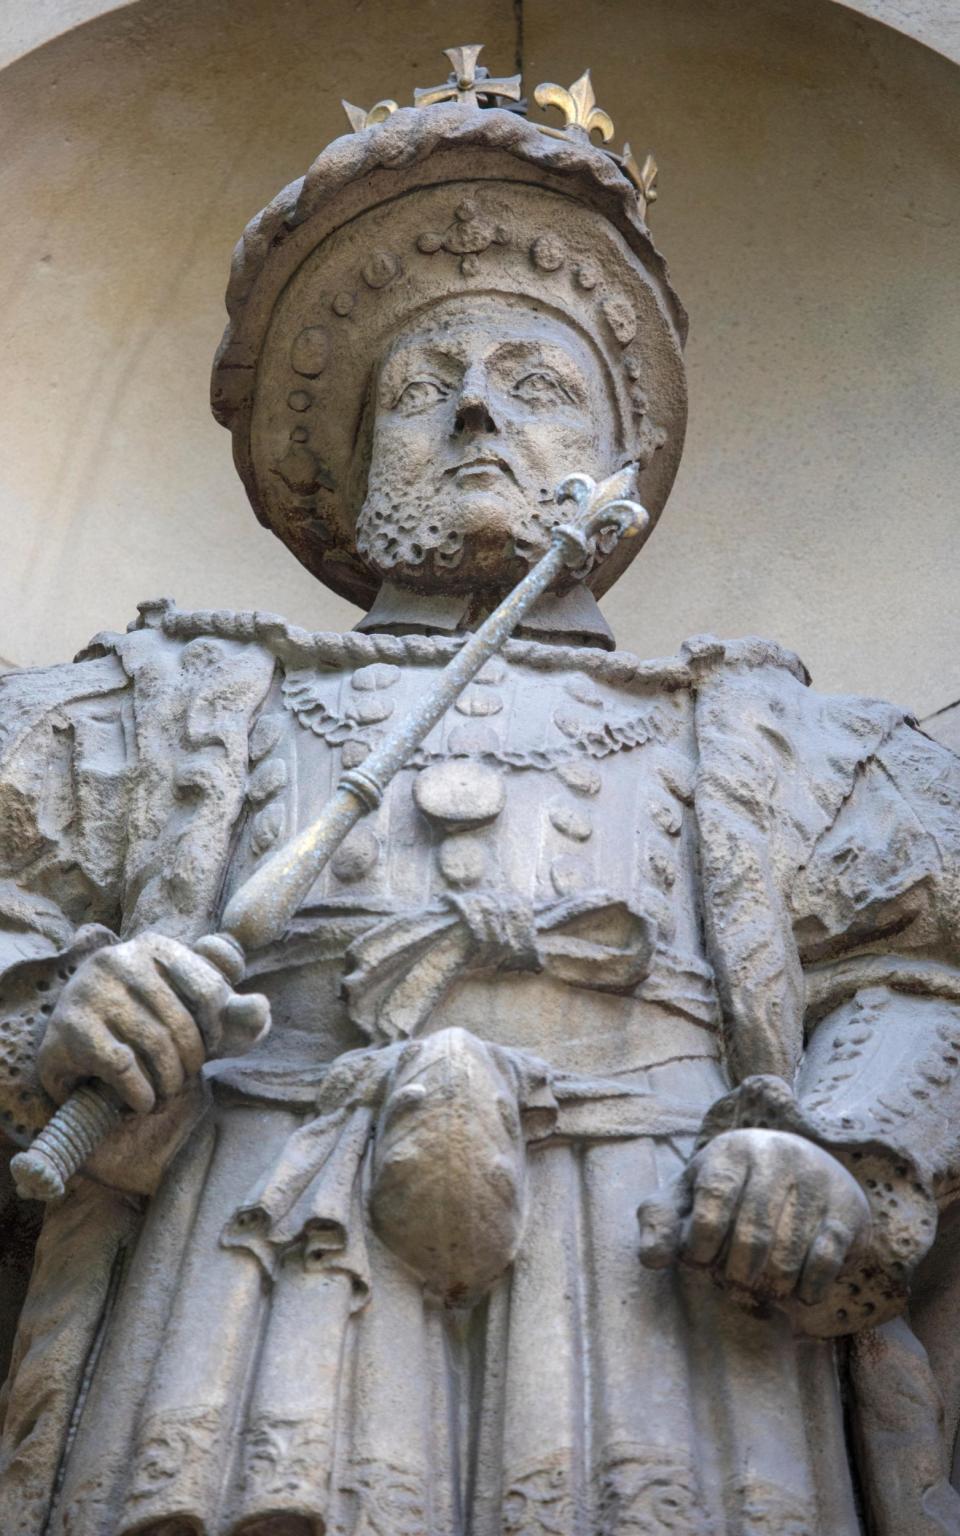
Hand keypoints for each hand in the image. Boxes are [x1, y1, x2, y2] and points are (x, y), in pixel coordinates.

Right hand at [38, 933, 269, 1113]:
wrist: (73, 1053)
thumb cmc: (144, 1028)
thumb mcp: (195, 1015)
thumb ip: (234, 1012)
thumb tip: (261, 1008)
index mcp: (154, 947)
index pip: (210, 991)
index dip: (218, 1031)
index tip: (208, 1050)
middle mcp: (119, 959)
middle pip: (183, 1024)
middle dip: (190, 1064)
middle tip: (181, 1080)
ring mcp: (90, 991)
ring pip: (156, 1047)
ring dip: (168, 1084)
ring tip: (163, 1095)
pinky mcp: (70, 1029)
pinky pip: (124, 1068)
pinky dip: (141, 1095)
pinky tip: (141, 1103)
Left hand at [636, 1128, 870, 1304]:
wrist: (800, 1165)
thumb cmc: (731, 1189)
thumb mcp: (689, 1196)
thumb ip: (661, 1223)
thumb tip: (652, 1259)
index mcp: (733, 1150)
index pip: (713, 1201)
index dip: (701, 1245)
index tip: (699, 1262)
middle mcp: (778, 1156)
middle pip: (752, 1236)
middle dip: (736, 1274)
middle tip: (733, 1282)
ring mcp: (817, 1180)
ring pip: (788, 1255)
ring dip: (770, 1287)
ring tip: (761, 1286)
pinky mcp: (848, 1208)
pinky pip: (825, 1262)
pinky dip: (807, 1290)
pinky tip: (796, 1292)